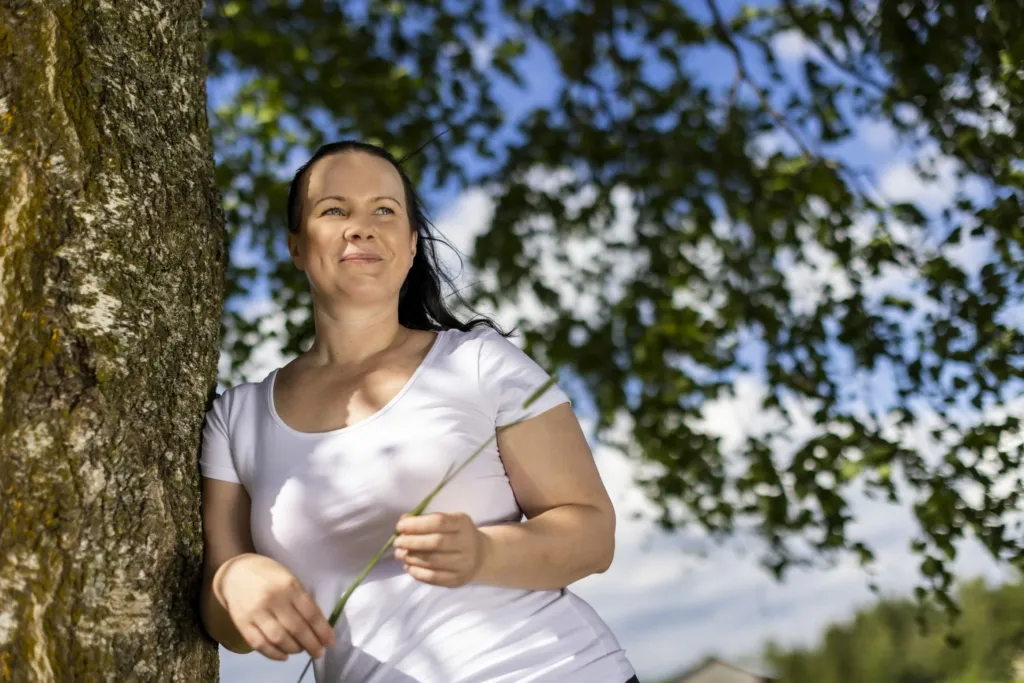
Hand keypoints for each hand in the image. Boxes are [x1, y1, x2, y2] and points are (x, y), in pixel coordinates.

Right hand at [214, 553, 335, 661]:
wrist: (235, 573)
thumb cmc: (268, 575)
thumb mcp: (289, 578)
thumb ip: (302, 599)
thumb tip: (318, 625)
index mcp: (289, 585)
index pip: (311, 613)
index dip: (322, 631)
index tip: (330, 642)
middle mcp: (273, 599)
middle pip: (297, 628)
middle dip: (311, 644)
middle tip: (318, 653)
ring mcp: (256, 612)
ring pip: (279, 639)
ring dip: (294, 649)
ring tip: (301, 650)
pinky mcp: (242, 623)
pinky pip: (260, 644)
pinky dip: (274, 654)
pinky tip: (284, 656)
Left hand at [393, 512, 488, 587]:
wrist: (481, 556)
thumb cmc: (458, 534)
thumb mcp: (449, 521)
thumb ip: (426, 520)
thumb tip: (404, 521)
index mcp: (463, 524)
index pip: (439, 522)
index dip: (416, 524)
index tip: (400, 526)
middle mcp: (466, 544)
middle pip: (435, 543)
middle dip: (411, 542)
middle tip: (397, 542)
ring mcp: (463, 564)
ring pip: (432, 562)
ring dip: (411, 557)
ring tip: (400, 554)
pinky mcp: (457, 580)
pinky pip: (433, 578)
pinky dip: (417, 572)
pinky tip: (409, 566)